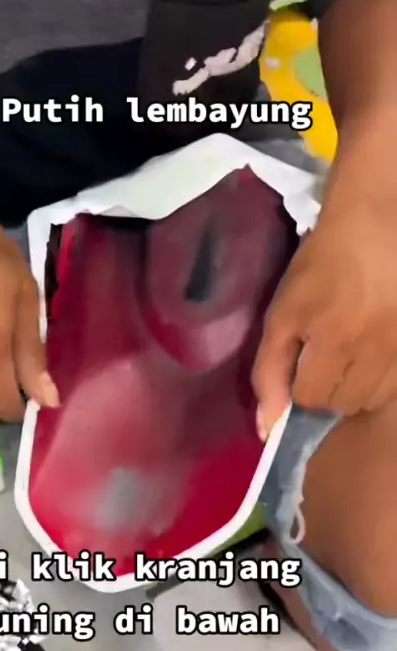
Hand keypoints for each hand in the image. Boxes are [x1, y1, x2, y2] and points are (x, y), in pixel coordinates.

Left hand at [252, 195, 396, 437]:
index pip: (313, 400)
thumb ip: (270, 372)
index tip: (304, 363)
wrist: (378, 221)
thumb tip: (266, 430)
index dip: (302, 386)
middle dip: (330, 390)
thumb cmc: (322, 264)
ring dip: (359, 386)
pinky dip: (384, 375)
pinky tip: (375, 348)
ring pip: (376, 398)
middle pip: (347, 405)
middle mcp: (377, 350)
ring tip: (353, 352)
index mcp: (336, 341)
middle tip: (328, 357)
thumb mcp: (283, 313)